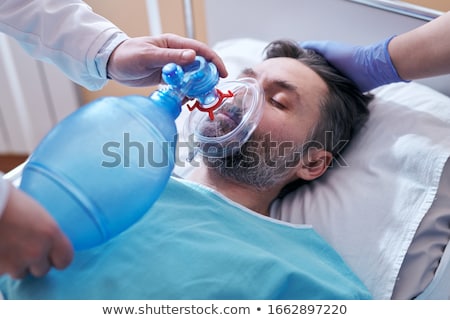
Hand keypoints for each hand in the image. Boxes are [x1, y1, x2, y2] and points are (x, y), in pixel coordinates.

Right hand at [0, 185, 73, 278]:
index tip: (53, 254)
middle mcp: (35, 252)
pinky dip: (0, 264)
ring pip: (20, 272)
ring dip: (16, 264)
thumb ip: (43, 227)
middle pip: (42, 269)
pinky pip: (1, 272)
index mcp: (50, 233)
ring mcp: (13, 263)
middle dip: (35, 261)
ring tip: (8, 245)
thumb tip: (46, 234)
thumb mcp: (34, 209)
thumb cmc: (6, 198)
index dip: (58, 258)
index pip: (65, 260)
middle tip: (26, 247)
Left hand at [107, 33, 227, 86]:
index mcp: (173, 44)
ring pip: (192, 76)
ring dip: (198, 86)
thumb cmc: (127, 55)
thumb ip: (170, 57)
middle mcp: (176, 54)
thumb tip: (192, 56)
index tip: (222, 73)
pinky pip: (182, 85)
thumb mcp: (148, 56)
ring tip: (201, 97)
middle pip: (199, 65)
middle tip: (212, 90)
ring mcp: (172, 67)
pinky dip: (186, 92)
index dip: (214, 61)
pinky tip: (187, 99)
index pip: (200, 50)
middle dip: (208, 77)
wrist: (112, 64)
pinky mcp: (167, 78)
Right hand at [302, 37, 403, 91]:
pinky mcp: (340, 92)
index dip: (298, 69)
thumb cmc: (347, 56)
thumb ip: (313, 46)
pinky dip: (323, 97)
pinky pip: (328, 95)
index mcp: (324, 61)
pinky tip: (315, 100)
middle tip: (295, 88)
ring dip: (313, 91)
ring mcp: (334, 82)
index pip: (307, 66)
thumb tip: (298, 46)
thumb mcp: (327, 47)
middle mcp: (328, 72)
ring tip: (304, 95)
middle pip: (312, 78)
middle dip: (305, 82)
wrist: (368, 69)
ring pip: (318, 87)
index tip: (289, 73)